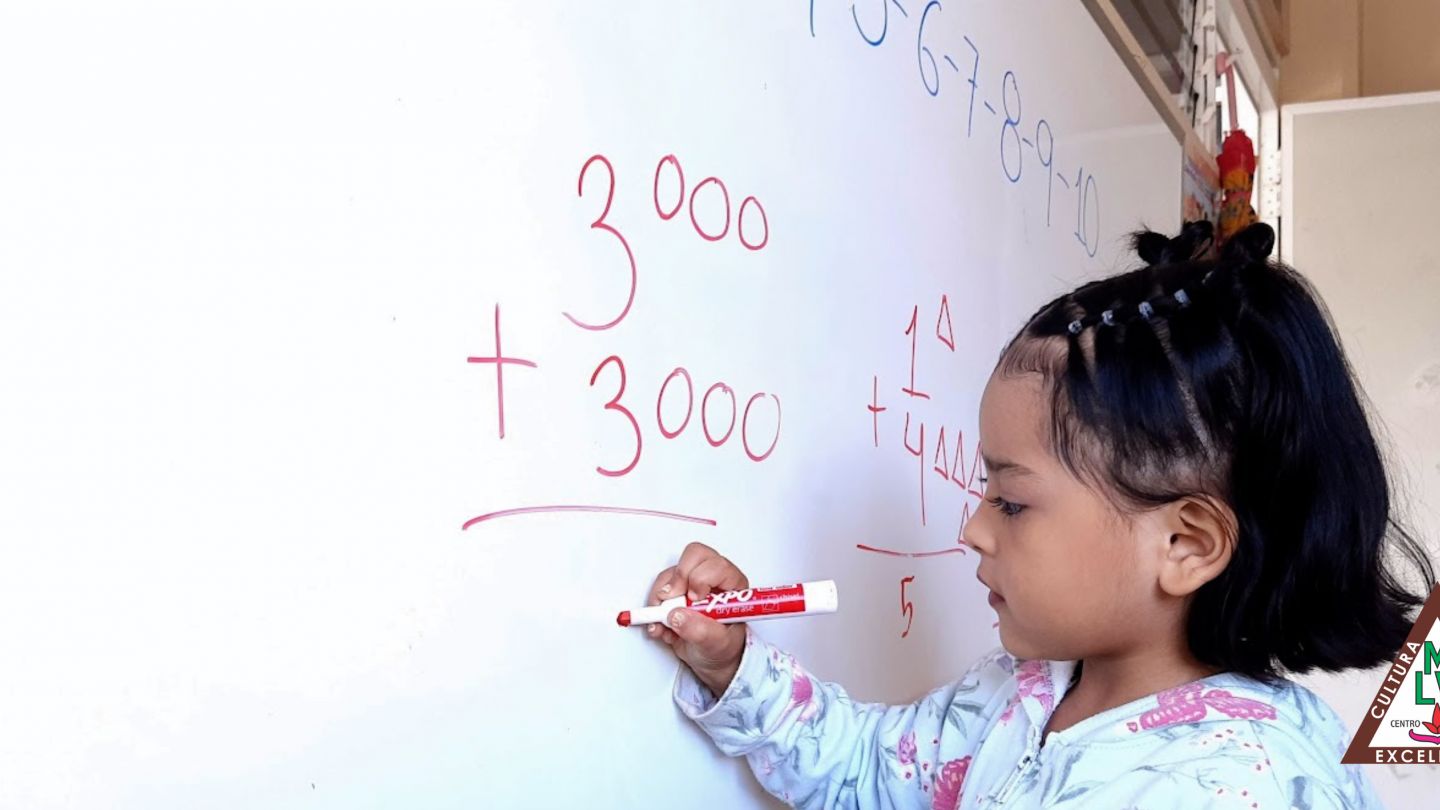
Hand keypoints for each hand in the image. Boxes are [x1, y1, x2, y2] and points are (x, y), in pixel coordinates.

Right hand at [646, 542, 749, 696]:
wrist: (712, 660)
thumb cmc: (724, 647)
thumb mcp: (718, 644)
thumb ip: (700, 630)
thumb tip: (676, 616)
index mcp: (731, 584)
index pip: (716, 564)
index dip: (700, 578)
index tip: (694, 599)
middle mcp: (712, 578)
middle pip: (693, 556)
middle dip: (678, 579)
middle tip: (673, 602)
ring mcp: (691, 583)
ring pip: (670, 574)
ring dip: (662, 598)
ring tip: (667, 623)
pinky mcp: (674, 593)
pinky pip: (658, 589)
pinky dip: (654, 609)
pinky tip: (663, 627)